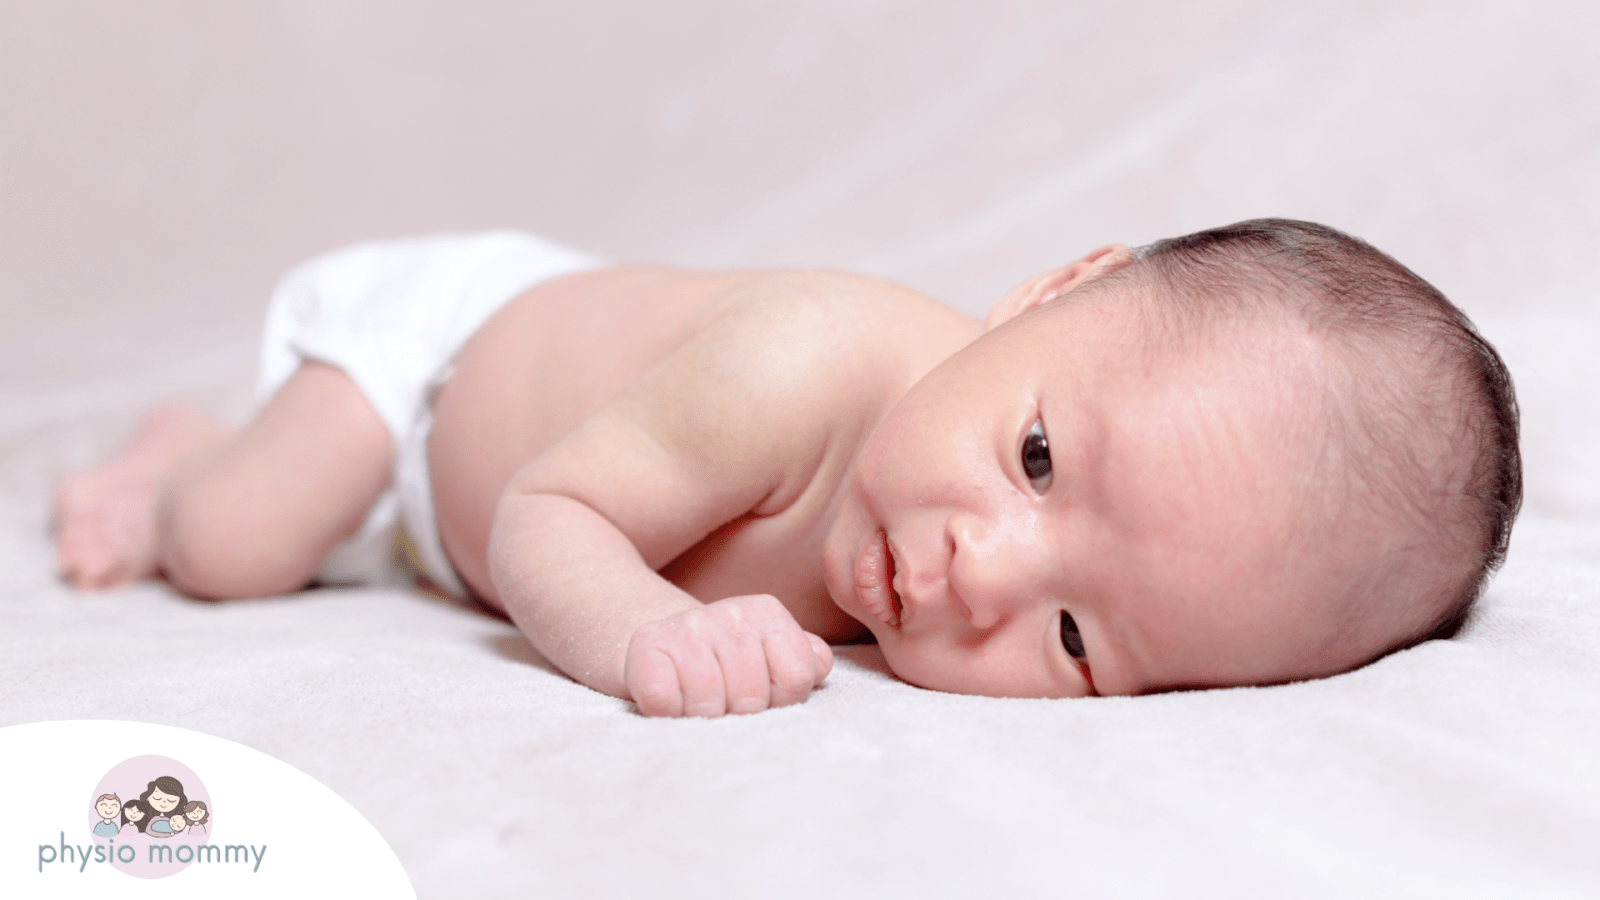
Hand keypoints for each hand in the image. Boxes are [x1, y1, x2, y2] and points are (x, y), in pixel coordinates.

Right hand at [624, 594, 833, 716]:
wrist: (659, 652)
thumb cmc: (724, 665)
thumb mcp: (770, 657)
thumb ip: (803, 661)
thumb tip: (819, 663)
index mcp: (767, 612)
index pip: (796, 678)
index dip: (780, 701)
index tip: (762, 696)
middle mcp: (729, 611)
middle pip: (753, 698)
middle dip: (740, 715)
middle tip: (724, 704)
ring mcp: (686, 627)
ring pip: (709, 705)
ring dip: (703, 719)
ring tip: (698, 705)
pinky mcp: (646, 647)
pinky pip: (665, 701)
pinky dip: (667, 713)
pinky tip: (670, 702)